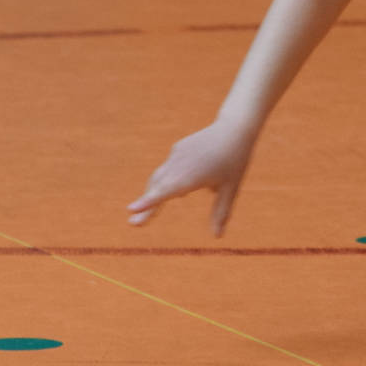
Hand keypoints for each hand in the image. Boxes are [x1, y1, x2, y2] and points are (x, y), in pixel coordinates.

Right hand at [127, 122, 255, 234]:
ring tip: (148, 214)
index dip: (147, 202)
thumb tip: (217, 237)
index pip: (165, 192)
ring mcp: (176, 154)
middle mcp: (179, 165)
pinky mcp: (178, 148)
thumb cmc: (235, 160)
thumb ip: (221, 212)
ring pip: (159, 177)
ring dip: (154, 193)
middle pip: (156, 187)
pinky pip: (168, 168)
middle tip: (134, 225)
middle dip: (145, 206)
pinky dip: (165, 181)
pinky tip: (176, 191)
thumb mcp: (231, 189)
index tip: (131, 210)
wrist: (234, 128)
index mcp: (191, 176)